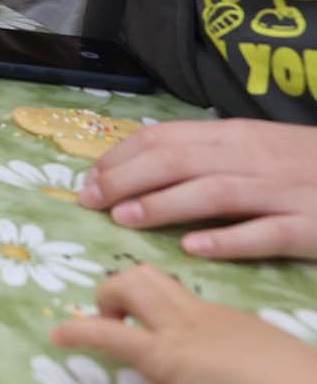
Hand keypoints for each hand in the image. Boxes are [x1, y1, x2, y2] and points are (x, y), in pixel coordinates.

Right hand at [52, 264, 316, 383]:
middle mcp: (180, 326)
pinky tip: (191, 335)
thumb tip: (148, 372)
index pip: (104, 333)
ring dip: (136, 289)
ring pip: (155, 276)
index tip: (57, 335)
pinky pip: (190, 296)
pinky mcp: (234, 314)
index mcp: (165, 355)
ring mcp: (209, 314)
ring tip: (142, 318)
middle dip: (107, 296)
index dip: (74, 332)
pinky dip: (174, 306)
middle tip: (110, 321)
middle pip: (127, 284)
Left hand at [78, 119, 316, 260]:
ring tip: (125, 219)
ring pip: (213, 193)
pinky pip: (265, 233)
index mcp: (234, 135)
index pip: (163, 138)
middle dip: (126, 180)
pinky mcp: (309, 227)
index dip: (120, 158)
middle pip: (178, 161)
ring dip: (163, 205)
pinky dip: (228, 240)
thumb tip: (139, 164)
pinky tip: (195, 248)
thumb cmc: (304, 164)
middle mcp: (253, 159)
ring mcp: (282, 193)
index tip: (88, 180)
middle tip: (89, 202)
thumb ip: (204, 152)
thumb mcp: (253, 146)